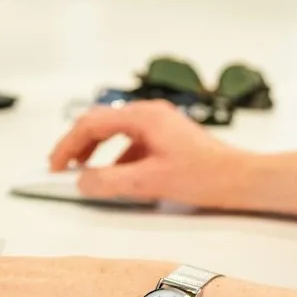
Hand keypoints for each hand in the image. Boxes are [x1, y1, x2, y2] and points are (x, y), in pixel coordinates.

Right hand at [50, 99, 251, 210]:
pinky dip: (117, 157)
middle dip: (78, 145)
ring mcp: (159, 123)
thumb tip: (82, 181)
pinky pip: (132, 142)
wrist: (242, 179)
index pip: (92, 124)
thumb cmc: (206, 176)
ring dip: (97, 151)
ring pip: (115, 132)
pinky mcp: (167, 136)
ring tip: (86, 173)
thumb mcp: (150, 182)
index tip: (55, 165)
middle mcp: (149, 113)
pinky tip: (118, 178)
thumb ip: (111, 181)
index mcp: (143, 117)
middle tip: (62, 168)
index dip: (68, 145)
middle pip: (101, 123)